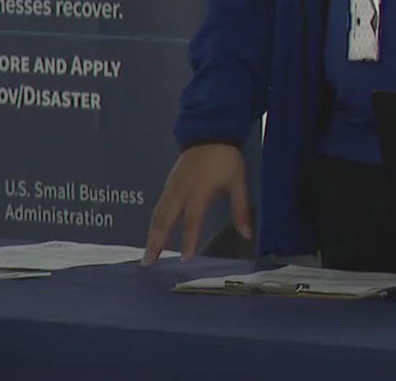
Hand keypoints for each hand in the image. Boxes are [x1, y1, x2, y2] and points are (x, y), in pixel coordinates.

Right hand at [142, 143, 248, 264]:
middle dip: (156, 242)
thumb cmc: (225, 159)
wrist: (209, 133)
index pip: (192, 221)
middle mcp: (181, 191)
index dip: (189, 240)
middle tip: (148, 262)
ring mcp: (172, 187)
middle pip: (165, 220)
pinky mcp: (169, 184)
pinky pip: (159, 207)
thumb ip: (240, 210)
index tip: (185, 259)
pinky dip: (154, 223)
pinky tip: (153, 234)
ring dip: (151, 235)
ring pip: (158, 214)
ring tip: (148, 255)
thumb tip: (247, 236)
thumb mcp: (238, 183)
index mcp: (199, 192)